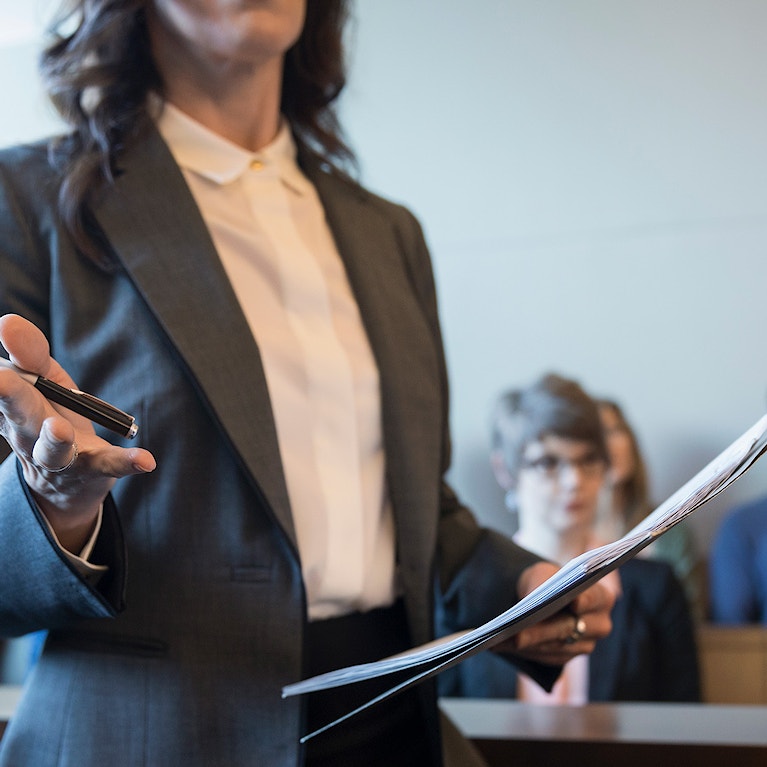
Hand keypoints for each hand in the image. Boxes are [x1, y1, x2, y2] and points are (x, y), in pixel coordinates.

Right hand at [0, 314, 155, 551]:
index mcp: (13, 407)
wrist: (64, 482)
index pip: (2, 385)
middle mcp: (28, 433)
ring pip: (53, 449)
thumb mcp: (42, 381)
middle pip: (18, 413)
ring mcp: (61, 455)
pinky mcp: (94, 467)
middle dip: (9, 396)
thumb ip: (30, 353)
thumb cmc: (47, 417)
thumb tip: (7, 322)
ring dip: (55, 438)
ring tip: (59, 428)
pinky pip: (110, 465)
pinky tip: (145, 460)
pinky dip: (127, 462)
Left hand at [493, 561, 614, 666]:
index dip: (585, 601)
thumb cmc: (546, 580)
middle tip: (517, 634)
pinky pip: (548, 657)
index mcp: (602, 598)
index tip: (574, 603)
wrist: (544, 597)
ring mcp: (586, 645)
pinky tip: (506, 645)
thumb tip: (533, 599)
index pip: (595, 599)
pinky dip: (526, 651)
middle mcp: (600, 625)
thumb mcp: (542, 574)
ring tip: (504, 639)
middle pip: (569, 628)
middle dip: (541, 631)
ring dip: (530, 645)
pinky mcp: (568, 657)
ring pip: (556, 646)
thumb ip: (543, 582)